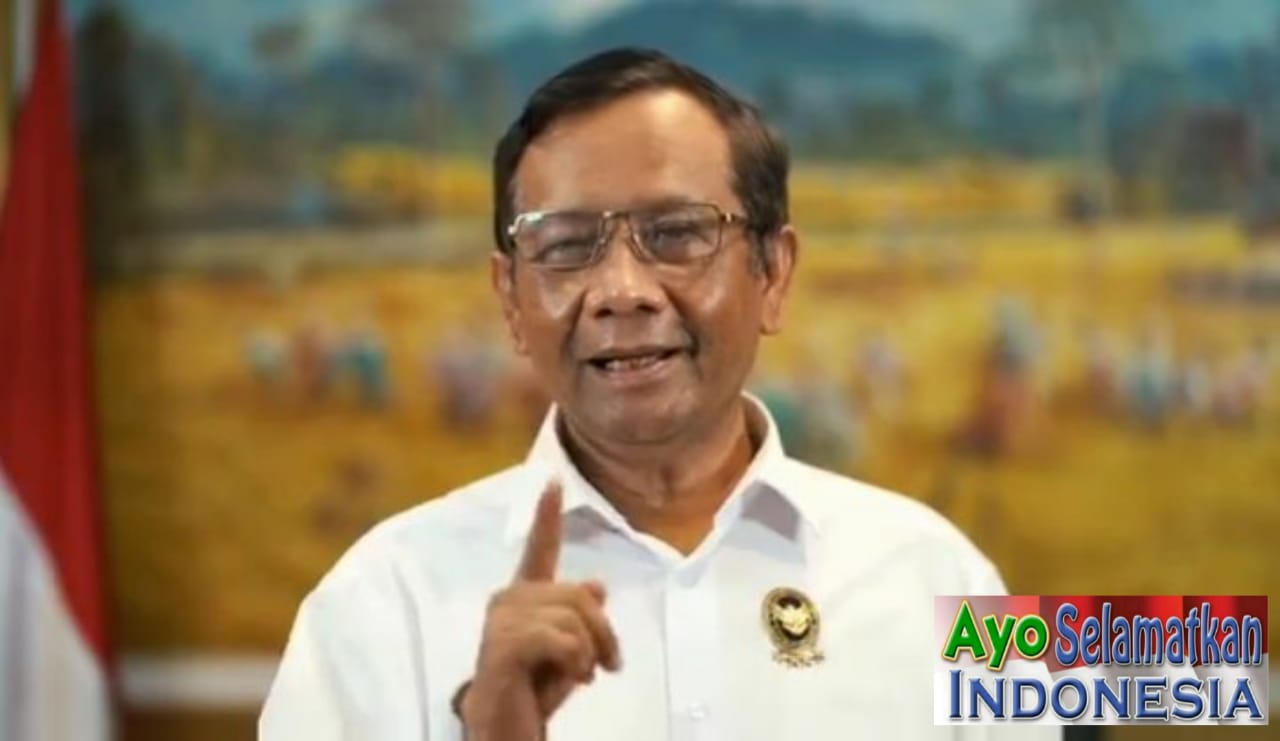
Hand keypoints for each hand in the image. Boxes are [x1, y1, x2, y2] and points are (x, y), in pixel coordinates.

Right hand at [460, 481, 621, 740]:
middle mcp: (508, 600)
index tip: (554, 479)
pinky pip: (560, 639)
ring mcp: (502, 621)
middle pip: (578, 594)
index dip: (547, 514)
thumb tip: (596, 586)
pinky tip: (572, 681)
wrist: (506, 729)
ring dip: (590, 653)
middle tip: (608, 665)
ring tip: (583, 676)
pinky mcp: (503, 645)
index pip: (539, 549)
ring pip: (574, 617)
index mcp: (524, 596)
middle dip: (604, 632)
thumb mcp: (570, 650)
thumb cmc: (535, 691)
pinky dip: (576, 662)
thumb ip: (579, 617)